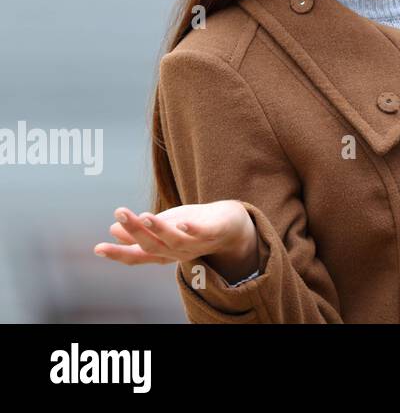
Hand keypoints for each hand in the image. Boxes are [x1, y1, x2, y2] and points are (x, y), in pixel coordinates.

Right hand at [93, 201, 260, 283]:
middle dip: (134, 231)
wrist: (232, 225)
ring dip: (159, 229)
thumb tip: (112, 229)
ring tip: (143, 216)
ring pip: (175, 240)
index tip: (97, 248)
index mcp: (163, 252)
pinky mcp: (214, 232)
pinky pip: (203, 233)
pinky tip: (182, 221)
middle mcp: (177, 252)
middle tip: (118, 213)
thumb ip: (142, 233)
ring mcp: (196, 244)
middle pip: (153, 246)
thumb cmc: (193, 226)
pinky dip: (193, 229)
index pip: (138, 256)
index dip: (118, 253)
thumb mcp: (164, 228)